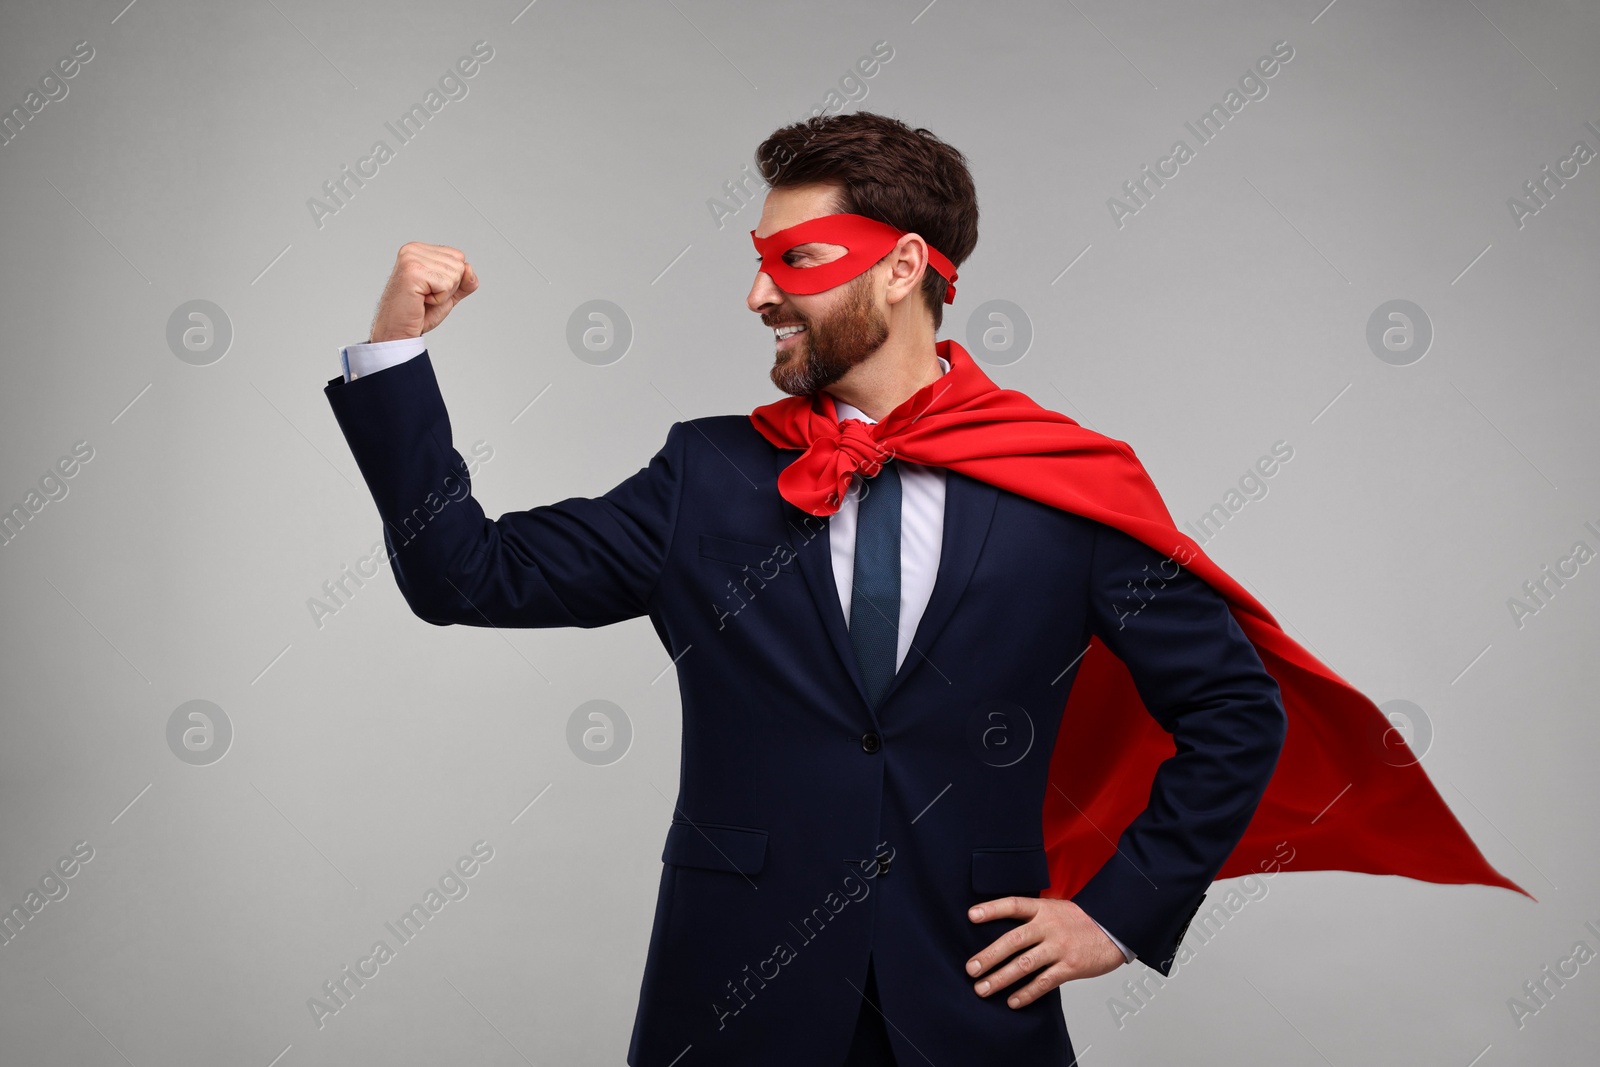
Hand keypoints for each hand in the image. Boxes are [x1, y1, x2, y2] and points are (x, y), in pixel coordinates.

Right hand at [369, 242, 479, 342]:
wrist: (399, 330)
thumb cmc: (420, 312)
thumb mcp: (449, 293)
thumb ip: (464, 281)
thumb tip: (469, 268)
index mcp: (419, 250)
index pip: (458, 256)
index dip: (452, 279)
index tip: (430, 289)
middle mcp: (413, 250)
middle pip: (458, 264)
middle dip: (449, 287)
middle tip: (426, 296)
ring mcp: (411, 258)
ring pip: (454, 274)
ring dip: (443, 294)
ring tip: (422, 297)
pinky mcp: (413, 272)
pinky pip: (446, 285)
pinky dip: (438, 299)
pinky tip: (421, 300)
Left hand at [965, 897, 1125, 1007]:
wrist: (1114, 931)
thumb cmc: (1079, 921)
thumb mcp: (1055, 909)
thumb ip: (1032, 917)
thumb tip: (998, 929)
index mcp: (1043, 909)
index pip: (1013, 905)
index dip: (992, 909)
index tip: (971, 916)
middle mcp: (1049, 926)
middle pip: (1013, 940)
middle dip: (989, 956)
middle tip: (971, 969)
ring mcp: (1060, 947)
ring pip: (1025, 964)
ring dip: (1001, 978)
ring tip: (982, 989)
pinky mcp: (1070, 967)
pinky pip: (1044, 982)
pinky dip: (1027, 993)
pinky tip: (1012, 1001)